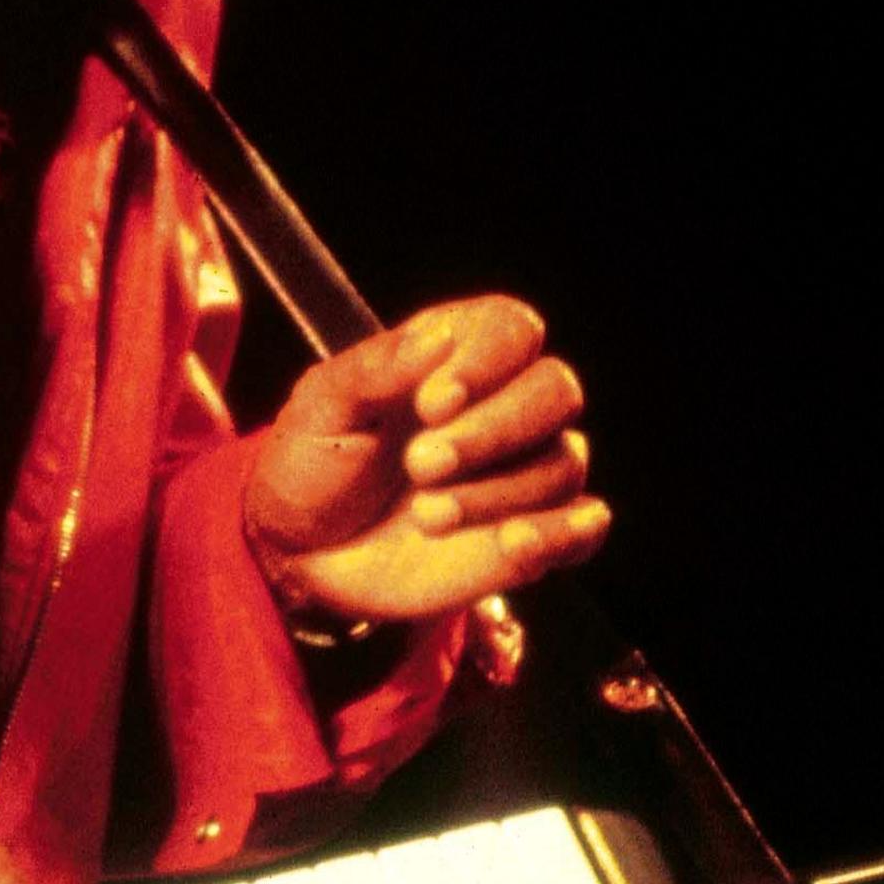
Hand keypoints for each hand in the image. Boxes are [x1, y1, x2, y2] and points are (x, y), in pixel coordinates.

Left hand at [244, 296, 611, 625]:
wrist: (301, 554)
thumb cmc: (313, 463)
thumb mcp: (323, 407)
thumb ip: (377, 367)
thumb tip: (438, 336)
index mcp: (455, 355)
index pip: (514, 329)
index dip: (486, 361)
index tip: (430, 402)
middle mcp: (501, 406)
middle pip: (556, 390)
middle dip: (494, 430)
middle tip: (421, 463)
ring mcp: (521, 472)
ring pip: (563, 462)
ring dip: (497, 492)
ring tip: (425, 514)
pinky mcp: (531, 536)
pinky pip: (582, 527)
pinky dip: (561, 533)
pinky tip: (514, 541)